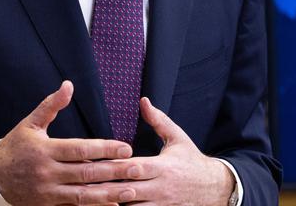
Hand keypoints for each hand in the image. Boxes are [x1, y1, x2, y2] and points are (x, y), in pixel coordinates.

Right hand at [0, 81, 139, 205]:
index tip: (126, 148)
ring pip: (83, 195)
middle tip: (139, 169)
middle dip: (114, 171)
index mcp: (46, 150)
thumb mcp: (30, 123)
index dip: (104, 149)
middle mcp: (48, 173)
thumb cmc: (14, 147)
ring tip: (131, 191)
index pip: (80, 150)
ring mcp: (48, 193)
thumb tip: (68, 85)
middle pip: (87, 173)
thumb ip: (51, 105)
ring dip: (109, 194)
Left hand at [99, 97, 234, 205]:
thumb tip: (143, 100)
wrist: (214, 188)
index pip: (134, 167)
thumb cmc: (191, 161)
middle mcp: (160, 187)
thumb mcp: (177, 138)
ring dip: (111, 203)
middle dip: (104, 188)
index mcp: (163, 166)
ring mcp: (160, 204)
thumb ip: (158, 121)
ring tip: (89, 199)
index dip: (113, 167)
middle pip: (127, 189)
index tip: (92, 164)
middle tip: (81, 185)